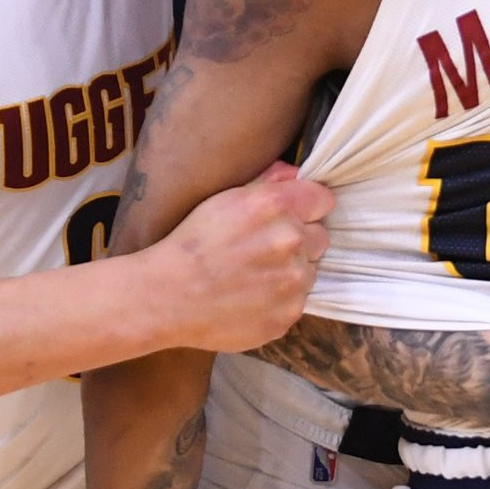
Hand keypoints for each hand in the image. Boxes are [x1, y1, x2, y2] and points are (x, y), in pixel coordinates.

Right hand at [146, 162, 331, 351]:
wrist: (166, 296)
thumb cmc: (191, 244)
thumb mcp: (223, 200)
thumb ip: (267, 182)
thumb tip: (296, 174)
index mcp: (275, 206)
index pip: (322, 200)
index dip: (307, 208)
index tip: (291, 217)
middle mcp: (290, 241)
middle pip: (320, 237)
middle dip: (299, 241)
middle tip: (264, 250)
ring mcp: (292, 282)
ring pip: (309, 271)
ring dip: (290, 272)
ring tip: (253, 276)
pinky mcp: (288, 315)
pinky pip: (297, 302)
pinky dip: (280, 301)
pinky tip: (251, 297)